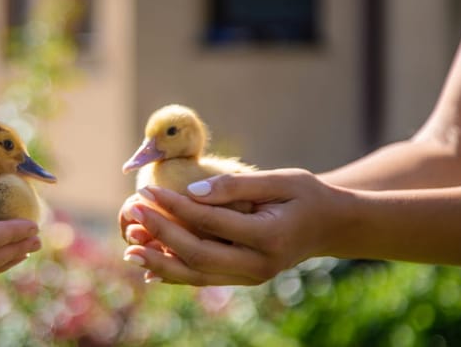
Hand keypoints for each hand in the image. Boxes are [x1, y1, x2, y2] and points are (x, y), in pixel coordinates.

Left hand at [119, 169, 354, 285]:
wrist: (331, 226)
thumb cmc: (306, 196)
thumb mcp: (281, 180)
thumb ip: (237, 186)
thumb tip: (191, 191)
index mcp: (270, 237)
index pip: (211, 223)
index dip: (176, 207)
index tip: (148, 190)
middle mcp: (259, 265)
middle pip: (198, 255)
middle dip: (161, 235)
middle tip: (133, 212)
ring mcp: (251, 277)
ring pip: (197, 275)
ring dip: (160, 262)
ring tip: (130, 248)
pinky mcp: (243, 279)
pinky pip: (203, 279)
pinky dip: (174, 274)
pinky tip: (148, 266)